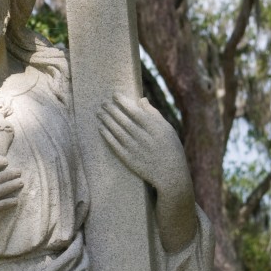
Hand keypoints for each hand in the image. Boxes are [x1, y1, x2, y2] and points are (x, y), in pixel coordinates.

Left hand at [98, 94, 197, 251]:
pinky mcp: (129, 159)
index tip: (114, 94)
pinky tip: (101, 128)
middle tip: (103, 103)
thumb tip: (141, 99)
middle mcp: (145, 137)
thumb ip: (154, 114)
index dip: (123, 102)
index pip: (135, 111)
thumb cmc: (170, 149)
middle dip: (111, 109)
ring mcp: (136, 149)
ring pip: (117, 131)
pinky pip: (115, 145)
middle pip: (124, 120)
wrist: (171, 175)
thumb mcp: (167, 129)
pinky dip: (107, 135)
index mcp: (156, 128)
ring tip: (99, 112)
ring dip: (106, 120)